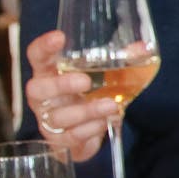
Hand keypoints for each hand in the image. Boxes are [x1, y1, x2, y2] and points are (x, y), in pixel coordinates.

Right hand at [23, 29, 113, 162]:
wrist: (84, 131)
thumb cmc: (87, 93)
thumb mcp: (101, 75)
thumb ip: (119, 61)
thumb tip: (142, 48)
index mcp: (48, 72)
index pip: (37, 55)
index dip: (44, 46)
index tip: (59, 37)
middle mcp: (41, 95)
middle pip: (38, 88)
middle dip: (61, 84)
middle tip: (86, 81)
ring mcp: (46, 119)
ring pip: (58, 116)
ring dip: (86, 111)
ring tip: (110, 105)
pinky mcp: (57, 140)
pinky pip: (70, 136)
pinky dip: (90, 129)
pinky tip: (105, 122)